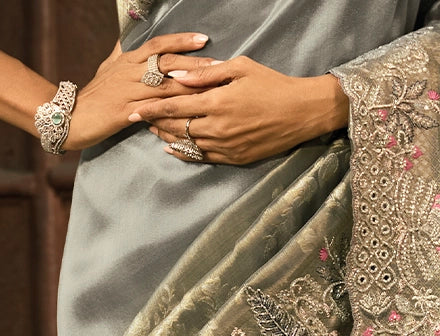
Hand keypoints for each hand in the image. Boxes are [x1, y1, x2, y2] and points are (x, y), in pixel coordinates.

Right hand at [65, 34, 218, 149]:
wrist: (74, 116)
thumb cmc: (95, 93)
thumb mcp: (108, 67)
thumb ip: (122, 54)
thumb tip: (127, 38)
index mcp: (129, 60)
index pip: (158, 45)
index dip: (180, 41)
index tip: (203, 39)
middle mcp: (130, 73)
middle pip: (166, 63)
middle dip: (194, 64)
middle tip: (218, 65)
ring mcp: (129, 92)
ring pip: (164, 86)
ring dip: (190, 87)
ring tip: (212, 89)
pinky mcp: (127, 112)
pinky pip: (155, 110)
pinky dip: (174, 111)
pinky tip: (191, 113)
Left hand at [127, 57, 348, 165]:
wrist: (301, 113)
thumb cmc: (272, 84)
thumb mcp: (239, 68)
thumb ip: (206, 73)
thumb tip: (177, 75)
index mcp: (217, 102)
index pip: (174, 105)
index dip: (151, 107)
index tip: (133, 107)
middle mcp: (218, 128)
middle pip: (177, 127)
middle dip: (154, 123)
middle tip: (136, 119)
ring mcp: (228, 146)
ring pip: (188, 144)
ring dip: (167, 138)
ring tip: (152, 133)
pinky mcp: (237, 157)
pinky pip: (205, 158)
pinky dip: (186, 153)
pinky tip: (174, 149)